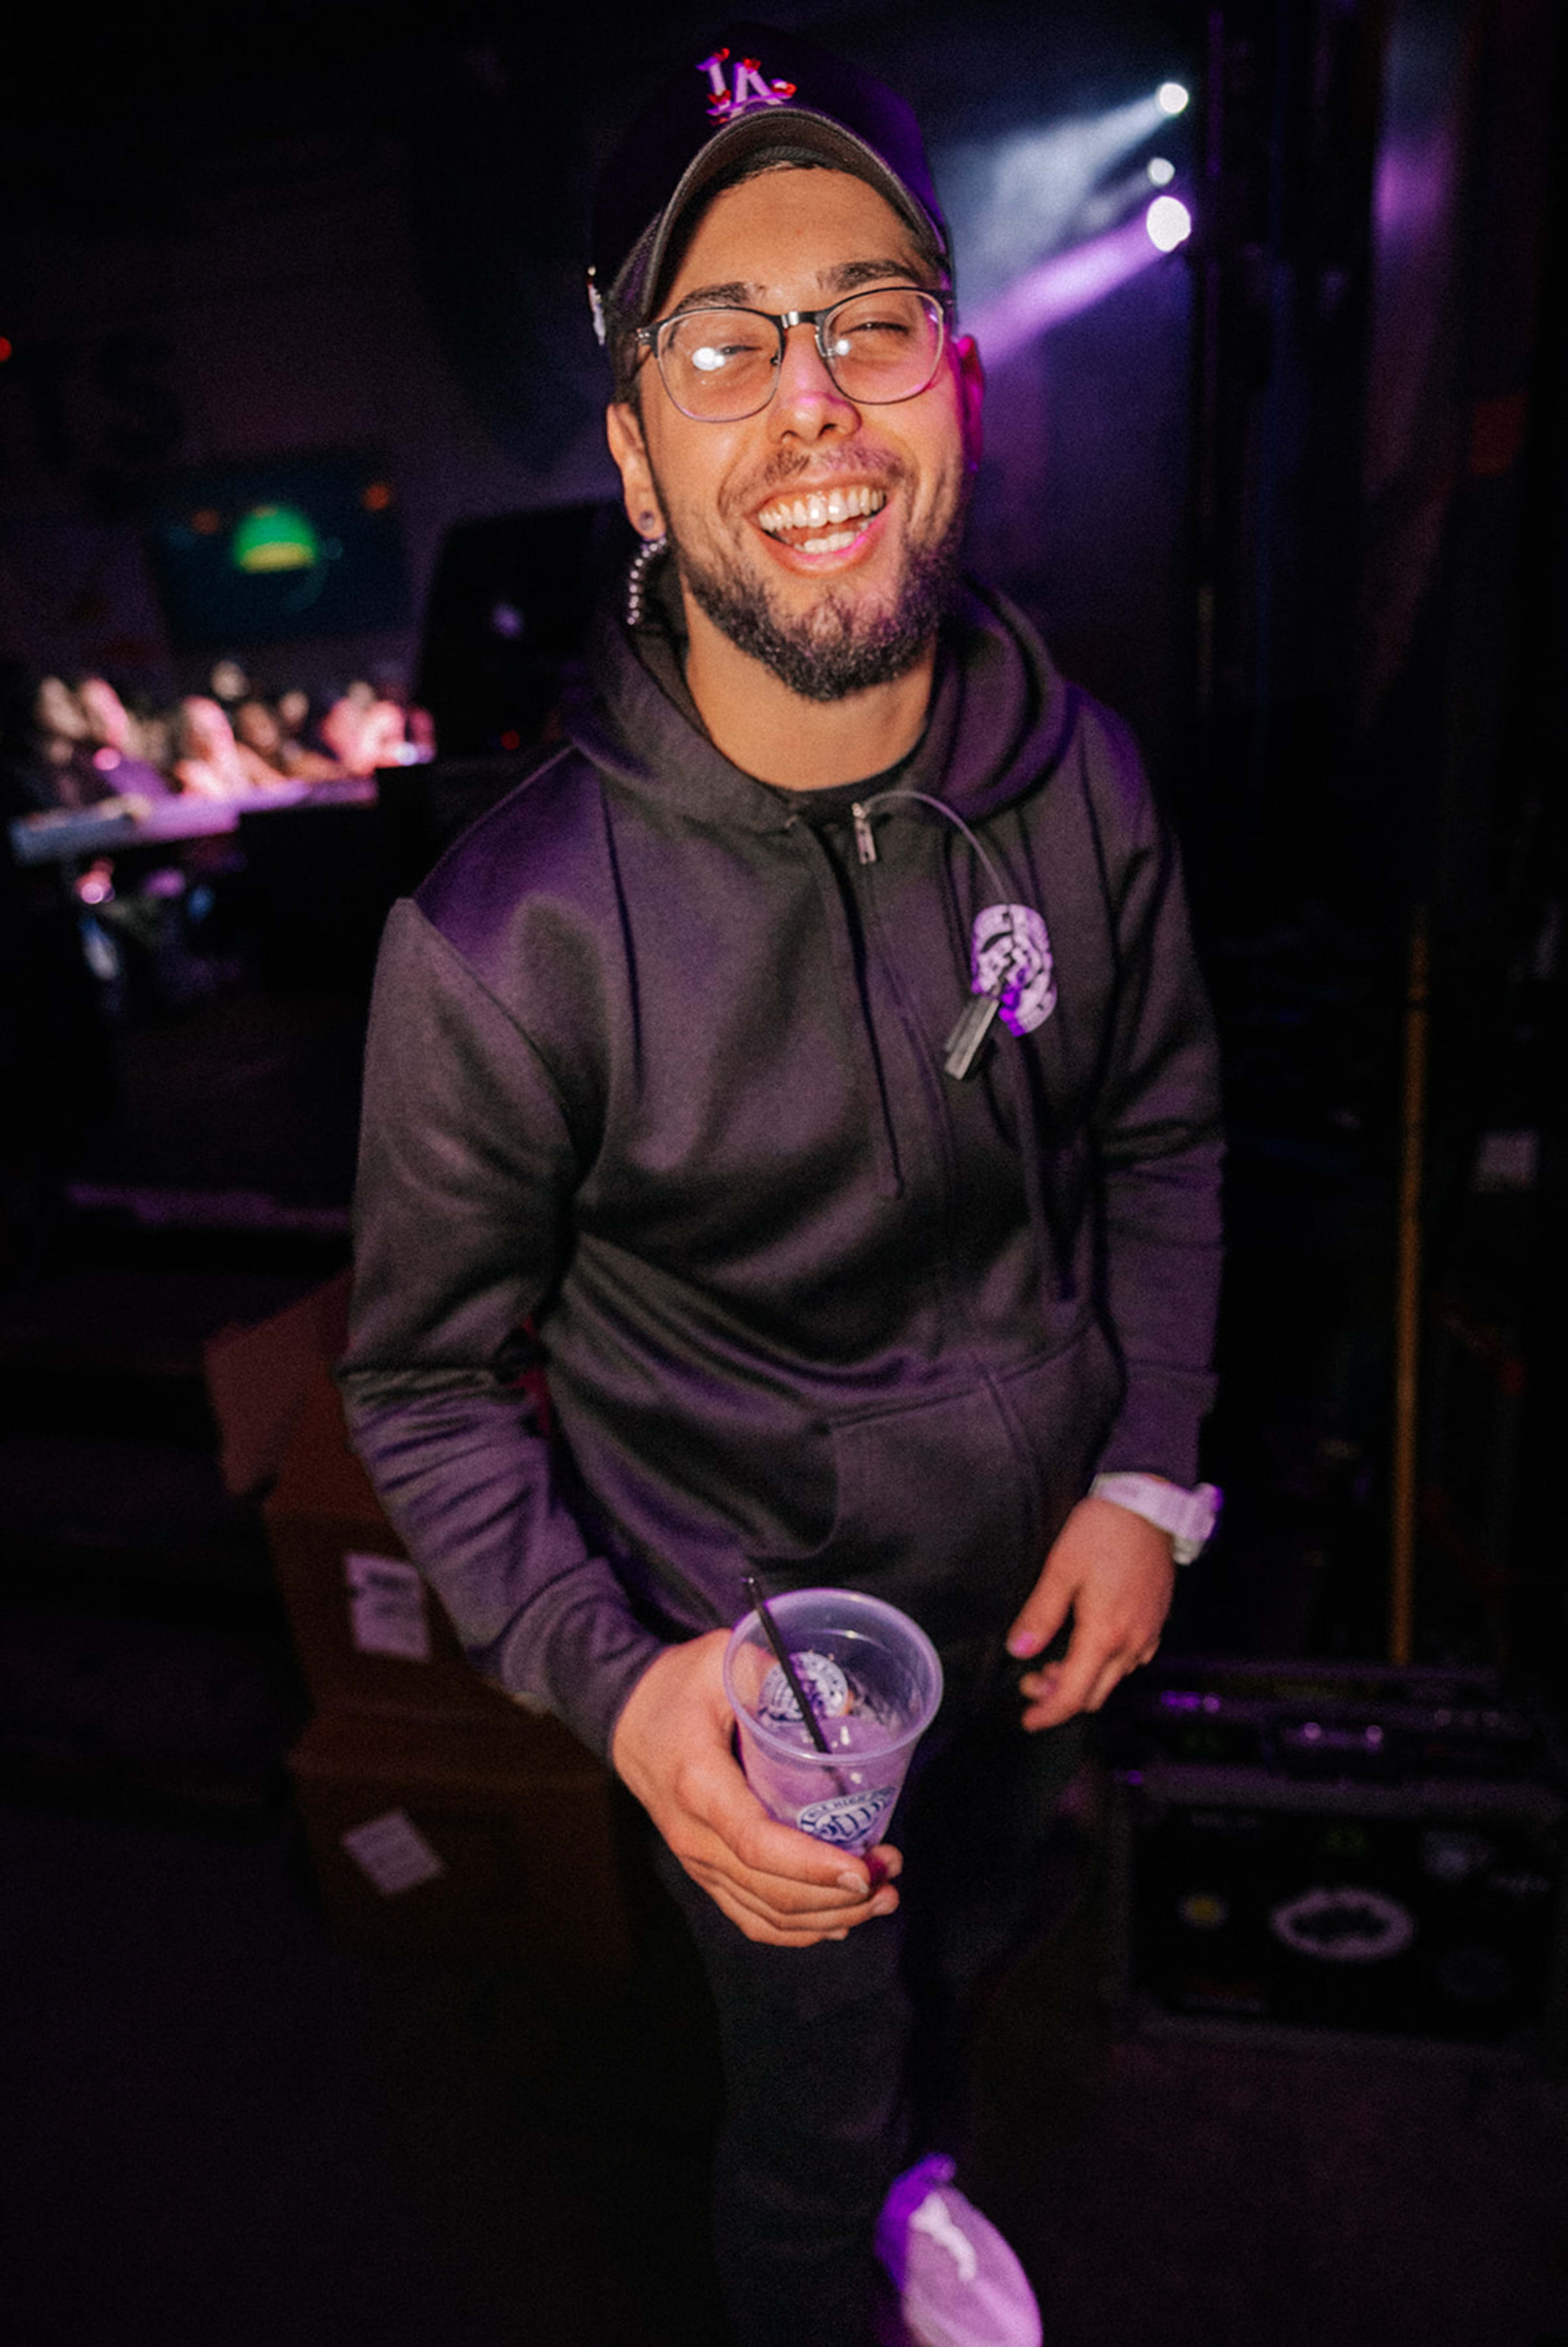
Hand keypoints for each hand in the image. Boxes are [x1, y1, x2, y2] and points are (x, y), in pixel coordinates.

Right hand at [610, 1629, 901, 1946]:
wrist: (627, 1713)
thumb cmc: (679, 1684)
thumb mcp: (724, 1659)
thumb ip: (778, 1674)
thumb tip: (845, 1702)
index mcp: (698, 1783)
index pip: (755, 1842)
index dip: (811, 1865)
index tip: (862, 1869)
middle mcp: (694, 1835)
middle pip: (769, 1892)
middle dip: (839, 1895)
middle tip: (890, 1872)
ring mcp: (697, 1860)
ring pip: (765, 1914)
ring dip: (829, 1916)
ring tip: (882, 1896)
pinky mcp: (705, 1870)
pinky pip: (750, 1917)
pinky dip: (798, 1930)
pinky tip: (839, 1921)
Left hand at [1005, 1495, 1174, 1729]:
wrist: (1148, 1505)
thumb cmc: (1102, 1532)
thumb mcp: (1061, 1569)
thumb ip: (1039, 1615)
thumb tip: (1019, 1651)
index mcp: (1104, 1634)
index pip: (1073, 1694)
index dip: (1047, 1713)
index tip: (1027, 1720)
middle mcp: (1131, 1643)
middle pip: (1093, 1694)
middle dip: (1059, 1697)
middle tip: (1030, 1679)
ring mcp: (1148, 1634)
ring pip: (1112, 1678)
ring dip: (1082, 1679)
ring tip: (1052, 1660)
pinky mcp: (1155, 1622)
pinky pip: (1129, 1660)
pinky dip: (1103, 1665)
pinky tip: (1085, 1644)